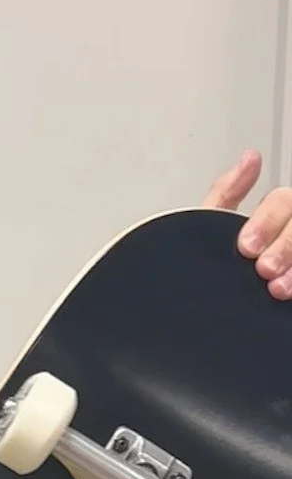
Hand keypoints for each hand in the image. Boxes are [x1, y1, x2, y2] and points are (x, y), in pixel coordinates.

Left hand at [203, 149, 291, 297]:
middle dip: (284, 244)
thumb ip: (226, 194)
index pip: (281, 202)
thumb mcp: (206, 229)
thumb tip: (249, 158)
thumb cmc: (205, 275)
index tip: (246, 247)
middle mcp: (285, 232)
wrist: (196, 320)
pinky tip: (287, 291)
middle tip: (262, 267)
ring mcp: (291, 255)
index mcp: (269, 218)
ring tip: (276, 287)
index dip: (267, 221)